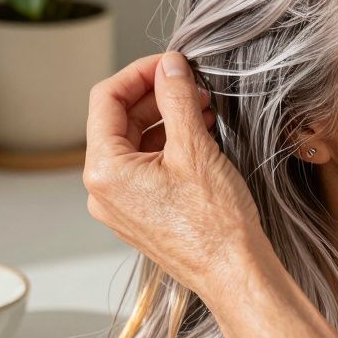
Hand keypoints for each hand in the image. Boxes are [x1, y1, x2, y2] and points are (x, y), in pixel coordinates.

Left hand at [84, 51, 265, 299]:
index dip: (139, 72)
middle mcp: (102, 189)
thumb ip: (176, 99)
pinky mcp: (140, 213)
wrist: (235, 274)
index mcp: (103, 170)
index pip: (106, 99)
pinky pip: (145, 166)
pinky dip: (168, 144)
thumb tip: (170, 66)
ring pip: (134, 143)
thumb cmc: (215, 223)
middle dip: (156, 96)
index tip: (170, 62)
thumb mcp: (195, 148)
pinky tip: (199, 132)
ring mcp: (120, 204)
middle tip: (192, 81)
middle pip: (119, 120)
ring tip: (203, 105)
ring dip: (165, 118)